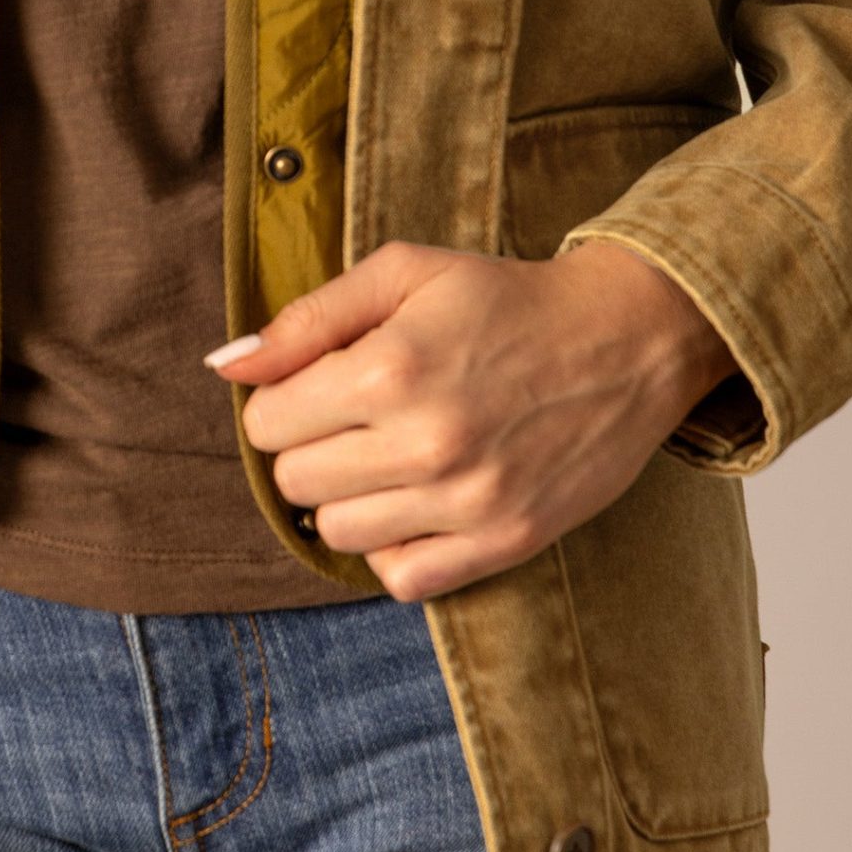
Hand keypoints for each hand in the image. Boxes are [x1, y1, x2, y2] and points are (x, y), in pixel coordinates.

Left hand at [212, 238, 737, 602]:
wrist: (626, 340)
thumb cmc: (504, 299)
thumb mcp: (403, 274)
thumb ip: (306, 319)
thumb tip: (224, 365)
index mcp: (390, 369)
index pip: (265, 424)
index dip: (282, 400)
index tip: (321, 384)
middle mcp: (425, 442)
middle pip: (295, 483)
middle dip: (310, 446)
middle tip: (358, 417)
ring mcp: (468, 501)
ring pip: (338, 534)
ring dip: (349, 497)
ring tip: (390, 455)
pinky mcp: (505, 541)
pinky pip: (402, 578)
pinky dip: (396, 547)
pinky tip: (418, 502)